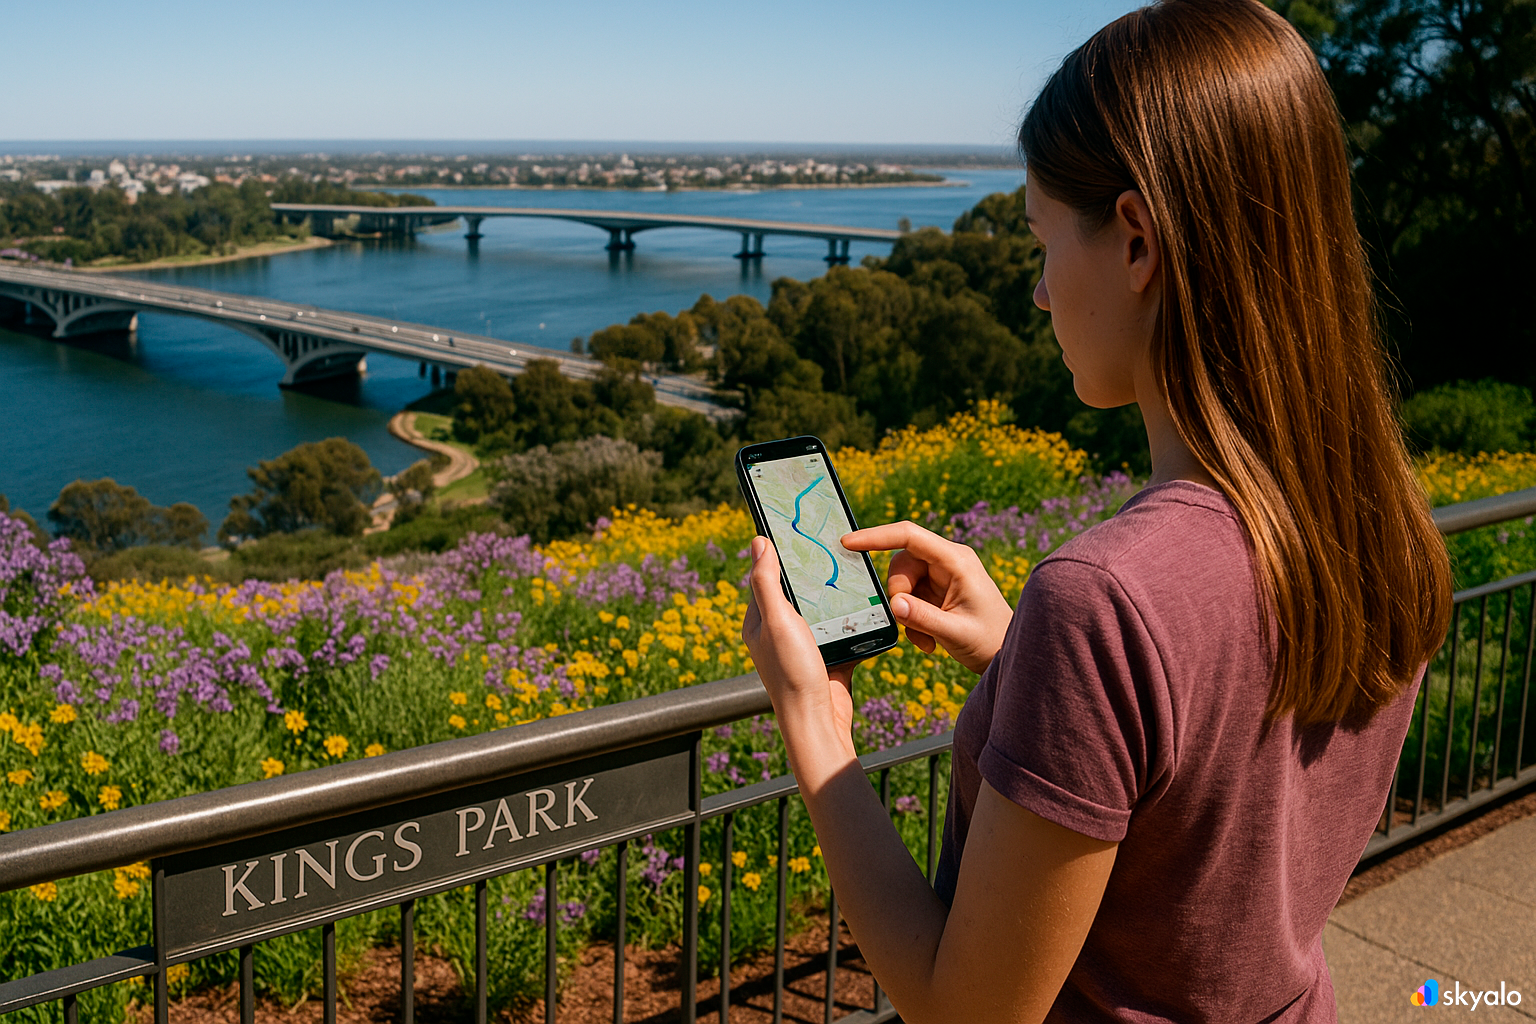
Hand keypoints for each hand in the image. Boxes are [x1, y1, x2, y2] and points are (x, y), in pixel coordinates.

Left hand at [742, 536, 857, 732]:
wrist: (819, 721)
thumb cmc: (792, 672)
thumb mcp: (777, 620)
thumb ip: (767, 582)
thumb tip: (759, 542)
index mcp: (759, 621)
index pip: (766, 577)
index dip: (779, 554)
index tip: (798, 531)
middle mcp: (779, 632)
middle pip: (798, 591)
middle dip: (814, 572)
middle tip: (834, 547)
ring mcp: (805, 645)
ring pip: (822, 609)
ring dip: (837, 594)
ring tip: (854, 570)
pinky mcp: (829, 655)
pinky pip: (842, 629)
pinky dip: (854, 618)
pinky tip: (868, 603)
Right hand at [841, 521, 1012, 674]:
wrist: (1006, 653)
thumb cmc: (990, 641)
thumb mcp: (955, 633)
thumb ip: (923, 618)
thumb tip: (894, 604)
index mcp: (956, 560)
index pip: (909, 536)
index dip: (877, 536)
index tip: (849, 543)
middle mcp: (947, 561)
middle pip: (901, 563)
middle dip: (897, 595)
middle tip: (907, 623)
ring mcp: (941, 575)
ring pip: (901, 583)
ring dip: (905, 613)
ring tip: (924, 640)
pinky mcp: (935, 591)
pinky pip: (908, 598)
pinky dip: (911, 620)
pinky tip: (928, 641)